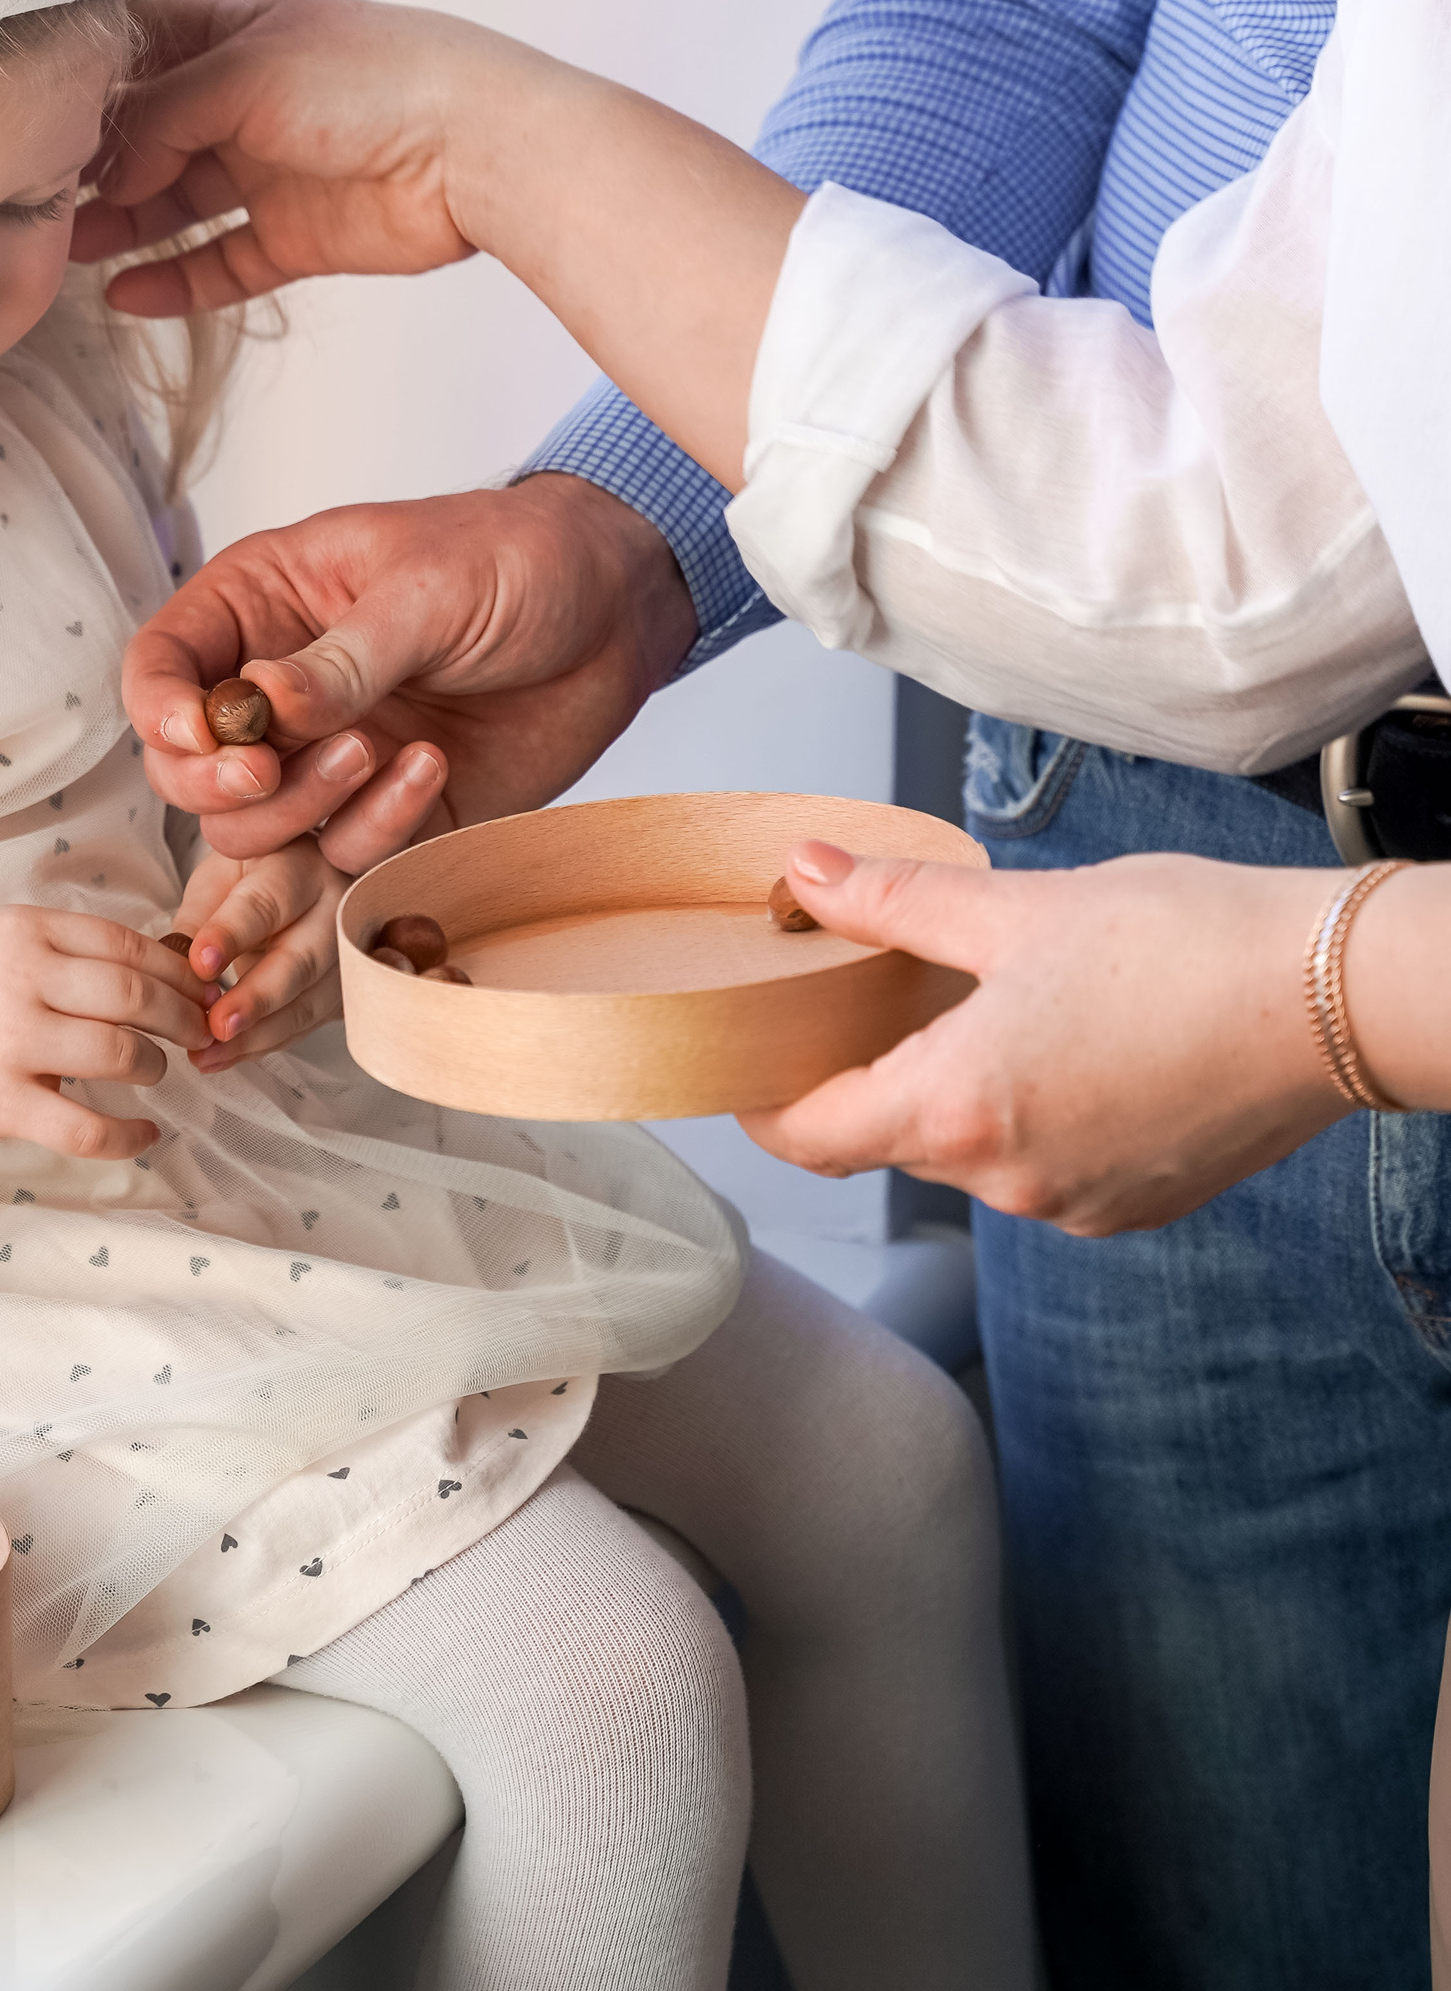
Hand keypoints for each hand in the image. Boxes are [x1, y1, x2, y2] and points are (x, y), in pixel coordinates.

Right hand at [0, 907, 209, 1162]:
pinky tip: (143, 1134)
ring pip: (120, 1053)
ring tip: (153, 1072)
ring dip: (153, 1067)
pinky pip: (87, 1127)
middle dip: (182, 1017)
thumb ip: (62, 949)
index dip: (177, 972)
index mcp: (22, 930)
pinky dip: (128, 1135)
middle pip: (134, 994)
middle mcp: (19, 976)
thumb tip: (160, 964)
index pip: (127, 944)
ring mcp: (9, 1041)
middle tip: (198, 1033)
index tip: (200, 990)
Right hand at [73, 0, 538, 316]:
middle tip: (31, 202)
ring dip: (122, 228)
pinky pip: (222, 262)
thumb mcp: (245, 72)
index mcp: (238, 30)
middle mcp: (249, 97)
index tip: (29, 125)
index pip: (139, 54)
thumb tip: (100, 171)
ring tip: (65, 254)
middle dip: (92, 169)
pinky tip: (128, 295)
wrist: (478, 150)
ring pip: (177, 204)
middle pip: (148, 136)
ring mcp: (273, 170)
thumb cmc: (376, 79)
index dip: (86, 89)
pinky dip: (177, 281)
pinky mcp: (298, 235)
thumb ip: (161, 115)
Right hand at [121, 475, 697, 867]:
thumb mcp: (422, 589)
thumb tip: (256, 709)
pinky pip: (342, 856)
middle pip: (185, 769)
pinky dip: (377, 829)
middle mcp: (273, 692)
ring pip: (250, 832)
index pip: (160, 667)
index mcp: (258, 607)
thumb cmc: (513, 561)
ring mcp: (323, 760)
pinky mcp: (381, 817)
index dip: (160, 710)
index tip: (208, 734)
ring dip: (301, 810)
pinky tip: (433, 769)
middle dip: (221, 782)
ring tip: (375, 752)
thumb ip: (338, 659)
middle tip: (273, 771)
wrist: (614, 613)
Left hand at [168, 838, 349, 1070]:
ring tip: (208, 1053)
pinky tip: (226, 1056)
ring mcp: (348, 955)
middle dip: (257, 999)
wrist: (308, 880)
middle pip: (300, 962)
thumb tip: (181, 971)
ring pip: (306, 1004)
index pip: (266, 904)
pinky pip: (305, 1025)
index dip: (233, 934)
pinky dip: (263, 1045)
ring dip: (256, 1035)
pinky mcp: (345, 992)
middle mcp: (336, 910)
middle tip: (215, 1026)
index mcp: (300, 867)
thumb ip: (200, 918)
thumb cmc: (258, 873)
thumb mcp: (221, 876)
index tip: (201, 962)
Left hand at [740, 842, 1342, 1235]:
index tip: (743, 1067)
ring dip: (952, 1094)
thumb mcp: (1014, 908)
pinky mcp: (1130, 1207)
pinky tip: (1055, 1050)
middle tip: (860, 1004)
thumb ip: (894, 903)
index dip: (761, 1107)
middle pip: (886, 1140)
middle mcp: (1005, 1181)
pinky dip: (1023, 1117)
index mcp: (955, 1111)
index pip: (809, 1138)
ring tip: (976, 1012)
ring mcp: (1071, 1204)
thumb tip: (807, 876)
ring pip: (967, 1154)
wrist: (1338, 995)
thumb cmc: (1186, 946)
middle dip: (865, 1077)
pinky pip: (1039, 1168)